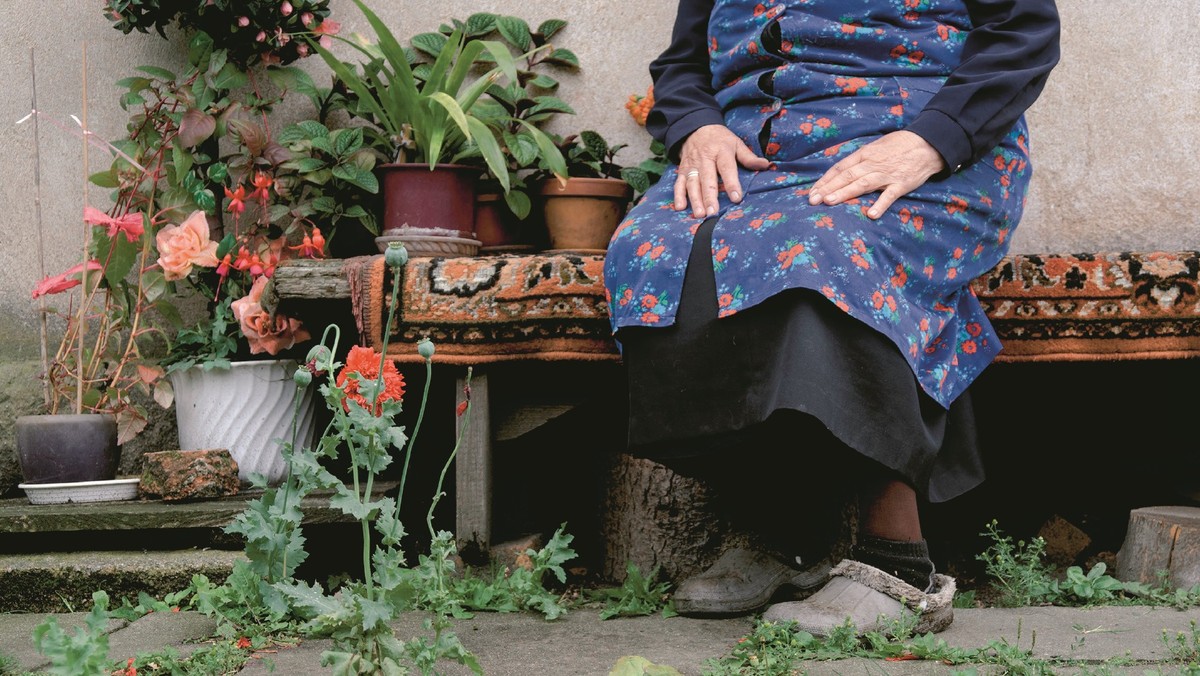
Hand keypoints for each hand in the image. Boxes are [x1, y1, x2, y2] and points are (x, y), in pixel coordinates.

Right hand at [674, 124, 771, 218]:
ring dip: (695, 200)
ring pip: (692, 184)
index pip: (727, 168)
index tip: (736, 198)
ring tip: (699, 214)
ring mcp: (692, 165)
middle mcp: (705, 159)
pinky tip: (680, 207)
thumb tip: (766, 165)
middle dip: (709, 197)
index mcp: (721, 151)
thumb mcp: (736, 143)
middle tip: (713, 213)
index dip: (731, 183)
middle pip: (707, 179)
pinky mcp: (683, 170)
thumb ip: (748, 157)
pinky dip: (678, 195)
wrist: (695, 128)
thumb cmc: (719, 139)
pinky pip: (679, 183)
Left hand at [808, 131, 945, 218]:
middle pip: (846, 176)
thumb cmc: (898, 146)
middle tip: (812, 200)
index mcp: (864, 154)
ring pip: (862, 184)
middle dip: (828, 188)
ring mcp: (886, 175)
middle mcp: (872, 164)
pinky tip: (871, 214)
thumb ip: (859, 160)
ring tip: (830, 202)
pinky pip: (889, 195)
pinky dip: (880, 204)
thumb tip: (840, 172)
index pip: (840, 168)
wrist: (927, 144)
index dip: (825, 180)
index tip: (811, 192)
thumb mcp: (875, 147)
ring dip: (845, 193)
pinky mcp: (901, 184)